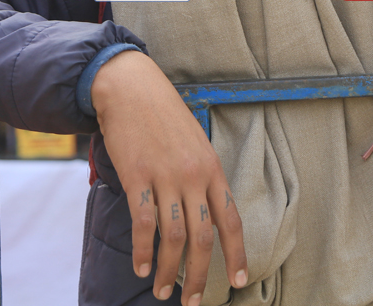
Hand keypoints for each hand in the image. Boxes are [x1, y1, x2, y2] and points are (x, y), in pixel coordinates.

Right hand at [92, 51, 247, 304]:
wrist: (132, 88)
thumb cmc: (164, 116)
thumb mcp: (195, 144)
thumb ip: (202, 178)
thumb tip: (206, 215)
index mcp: (212, 169)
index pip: (231, 220)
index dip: (237, 254)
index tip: (240, 282)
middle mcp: (194, 175)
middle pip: (204, 238)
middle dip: (201, 276)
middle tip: (193, 302)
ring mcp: (166, 176)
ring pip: (174, 237)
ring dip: (169, 271)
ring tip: (163, 291)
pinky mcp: (138, 176)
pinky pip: (143, 223)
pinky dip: (143, 250)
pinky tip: (141, 266)